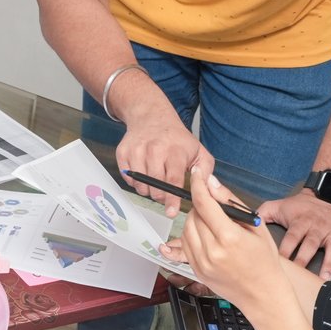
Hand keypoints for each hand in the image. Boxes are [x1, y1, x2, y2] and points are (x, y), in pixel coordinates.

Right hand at [113, 93, 208, 213]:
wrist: (152, 117)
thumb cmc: (176, 138)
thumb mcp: (199, 151)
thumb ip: (206, 172)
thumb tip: (207, 189)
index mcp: (175, 151)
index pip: (173, 180)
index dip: (172, 199)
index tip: (171, 211)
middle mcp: (154, 149)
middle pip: (155, 187)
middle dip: (161, 195)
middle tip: (166, 190)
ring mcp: (136, 150)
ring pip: (140, 185)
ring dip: (148, 189)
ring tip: (155, 178)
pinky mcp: (123, 152)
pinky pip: (128, 179)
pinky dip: (136, 182)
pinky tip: (144, 172)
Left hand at [182, 164, 302, 314]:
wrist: (264, 294)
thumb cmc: (265, 260)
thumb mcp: (255, 226)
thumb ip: (230, 202)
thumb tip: (212, 183)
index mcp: (229, 237)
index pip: (204, 203)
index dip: (197, 184)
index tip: (196, 174)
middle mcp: (212, 251)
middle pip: (193, 215)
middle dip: (201, 206)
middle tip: (214, 208)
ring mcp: (202, 263)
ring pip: (185, 230)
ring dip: (194, 221)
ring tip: (213, 224)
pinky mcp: (197, 271)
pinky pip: (183, 246)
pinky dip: (190, 236)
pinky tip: (201, 235)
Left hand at [260, 187, 330, 276]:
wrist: (328, 194)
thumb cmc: (301, 206)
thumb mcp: (280, 206)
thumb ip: (263, 214)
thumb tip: (246, 221)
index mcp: (300, 222)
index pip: (292, 237)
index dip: (286, 249)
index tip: (279, 262)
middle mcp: (317, 227)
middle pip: (310, 244)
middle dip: (305, 259)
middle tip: (300, 273)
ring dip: (329, 263)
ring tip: (324, 278)